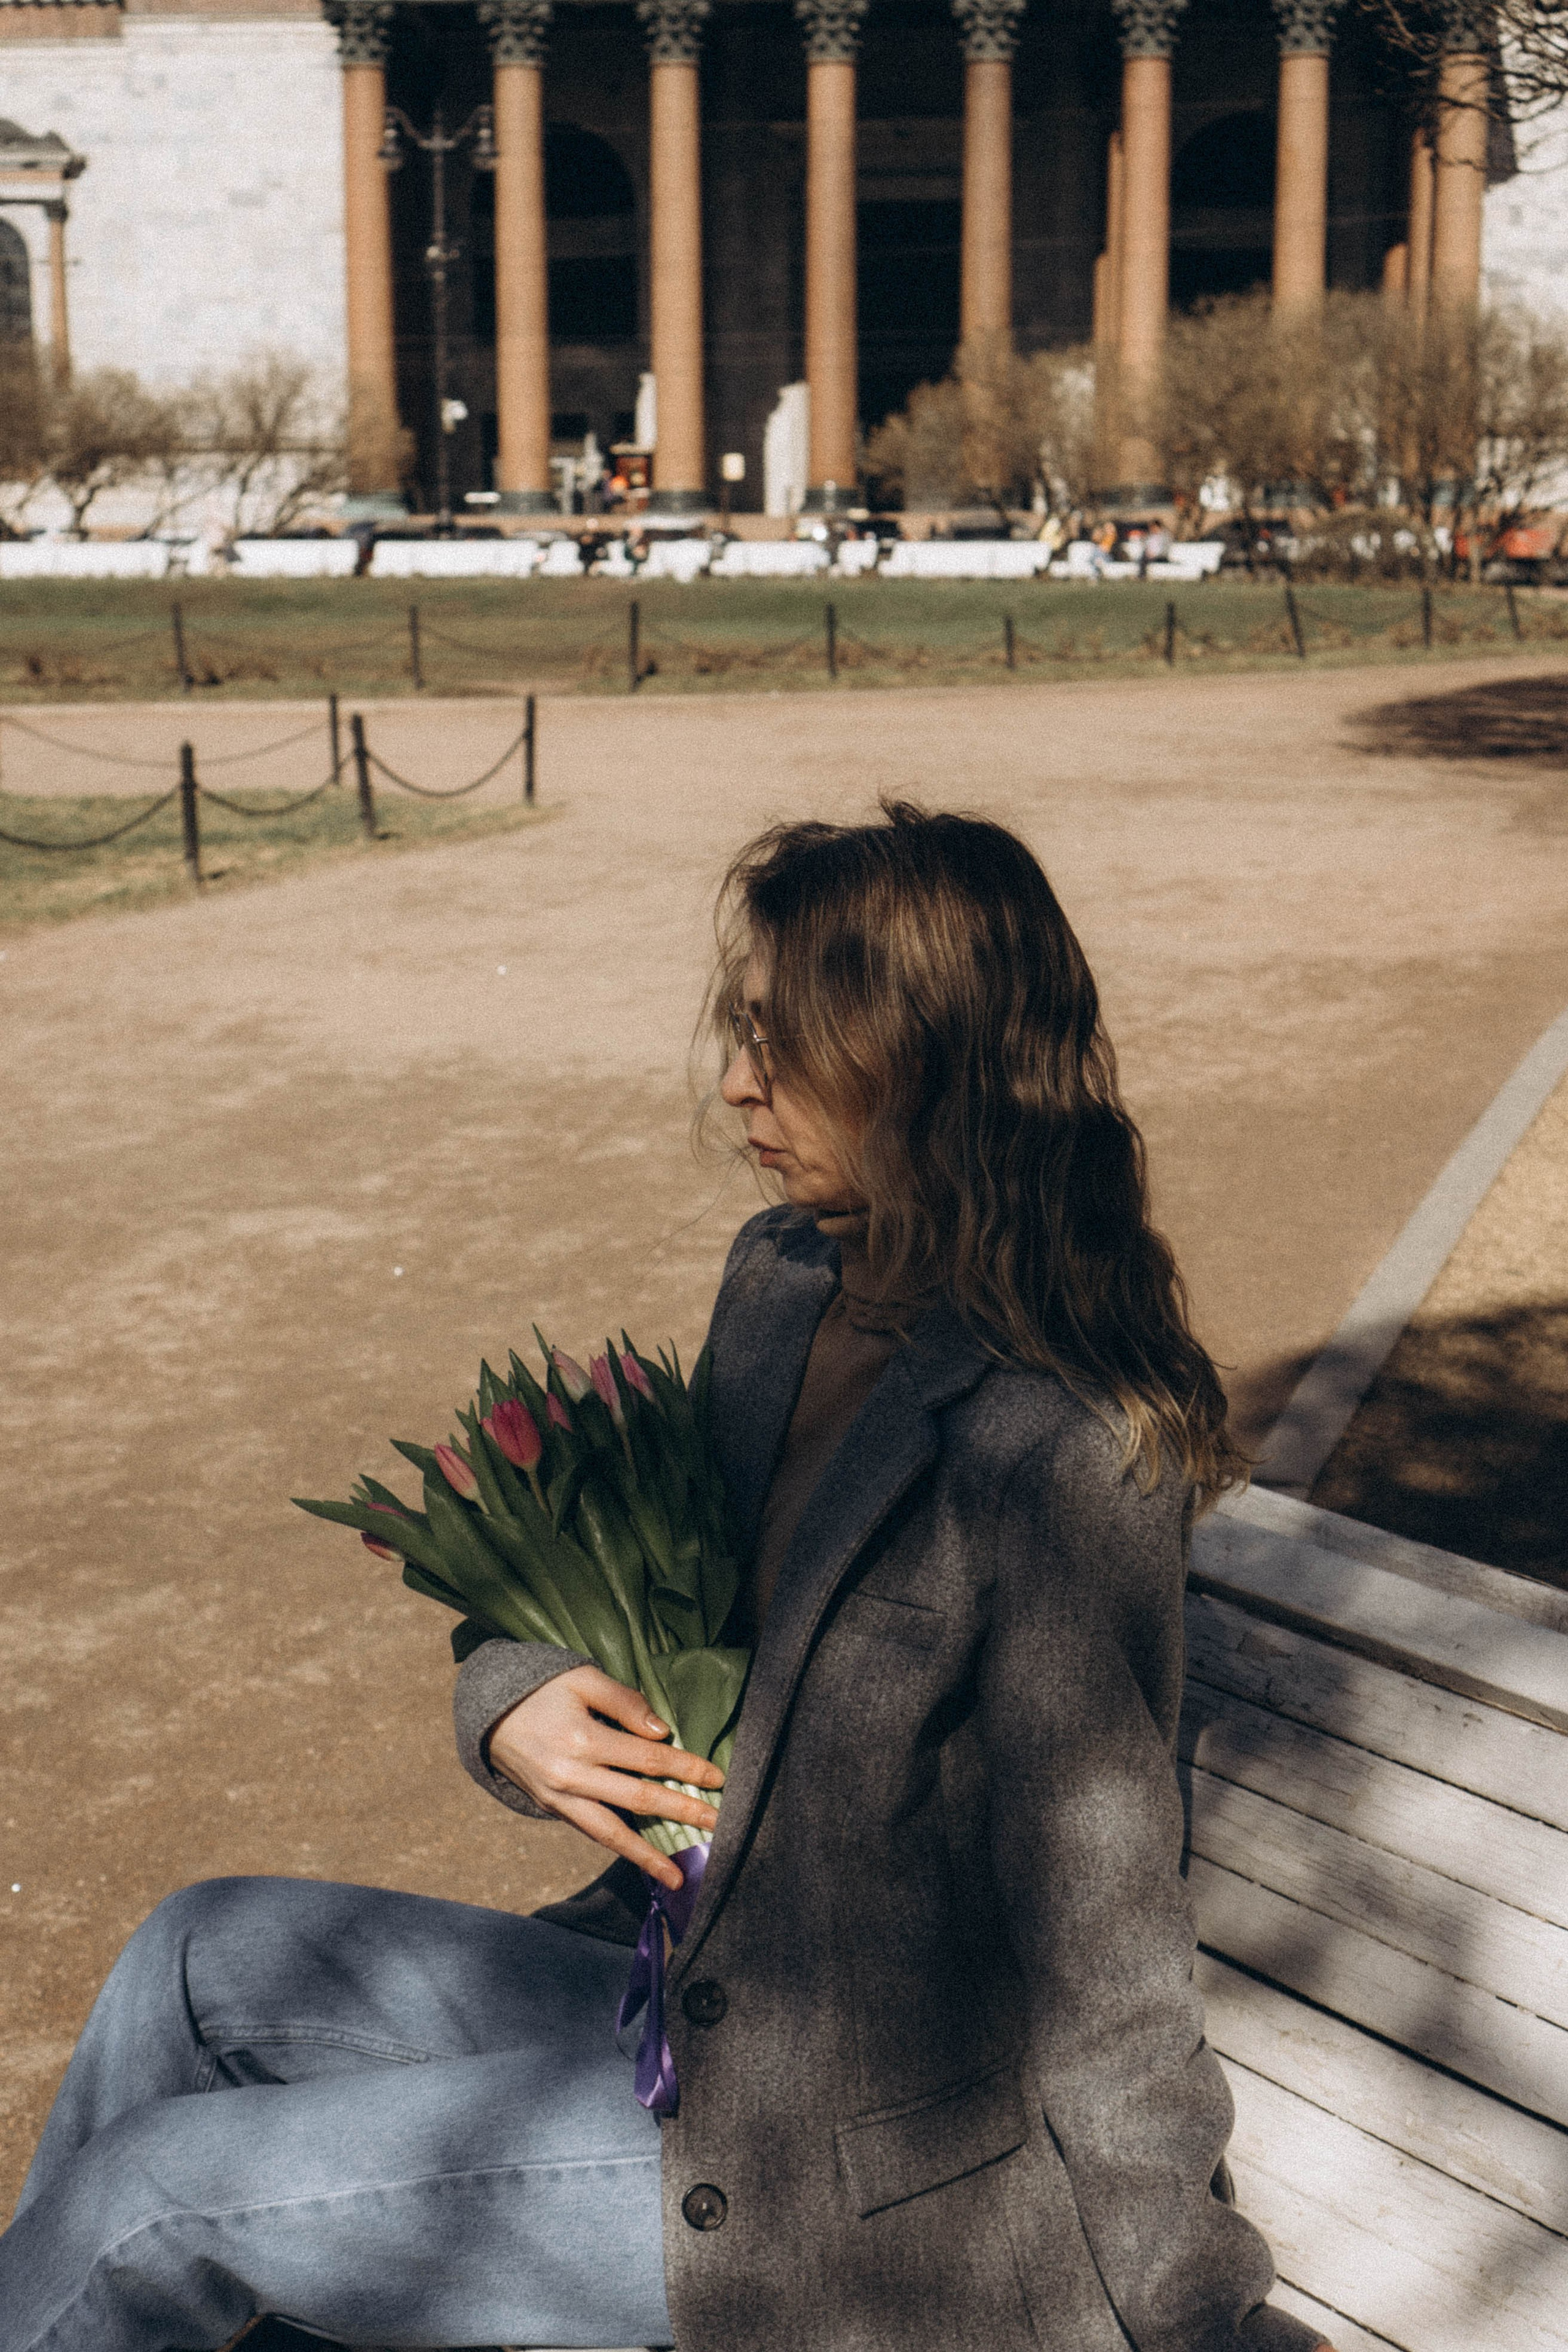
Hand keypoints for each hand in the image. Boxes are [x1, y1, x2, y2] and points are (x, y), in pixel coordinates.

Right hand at [486, 1665, 722, 1892]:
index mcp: (582, 1738)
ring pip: (611, 1833)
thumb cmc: (542, 1689)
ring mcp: (560, 1798)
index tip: (718, 1779)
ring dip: (647, 1856)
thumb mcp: (582, 1678)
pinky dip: (619, 1848)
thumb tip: (662, 1731)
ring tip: (677, 1876)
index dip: (686, 1768)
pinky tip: (642, 1859)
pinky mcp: (553, 1809)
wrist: (489, 1715)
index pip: (648, 1758)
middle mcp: (571, 1775)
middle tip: (718, 1825)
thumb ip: (624, 1701)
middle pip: (638, 1798)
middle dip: (681, 1812)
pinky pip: (591, 1832)